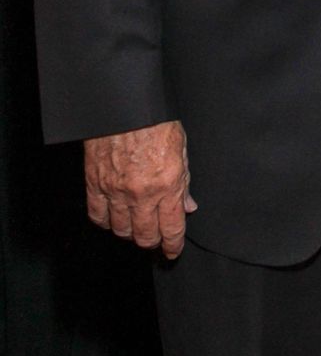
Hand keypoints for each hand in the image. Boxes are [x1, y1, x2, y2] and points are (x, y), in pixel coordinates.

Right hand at [84, 119, 196, 258]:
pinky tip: (113, 217)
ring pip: (121, 230)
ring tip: (136, 226)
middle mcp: (142, 193)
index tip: (173, 251)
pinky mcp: (96, 184)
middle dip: (153, 242)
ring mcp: (116, 191)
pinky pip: (98, 216)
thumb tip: (188, 206)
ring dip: (130, 233)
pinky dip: (106, 221)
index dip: (173, 246)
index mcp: (168, 184)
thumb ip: (185, 181)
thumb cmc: (156, 120)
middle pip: (145, 236)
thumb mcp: (181, 147)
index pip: (171, 229)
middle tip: (156, 240)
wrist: (125, 104)